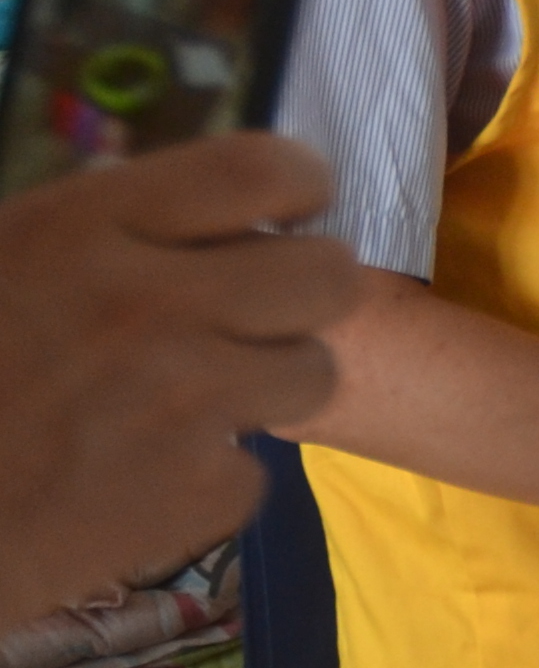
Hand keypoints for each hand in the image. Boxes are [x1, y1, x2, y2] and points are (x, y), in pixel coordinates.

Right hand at [0, 137, 362, 603]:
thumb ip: (85, 230)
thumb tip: (172, 208)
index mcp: (82, 228)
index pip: (262, 170)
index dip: (295, 186)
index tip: (286, 212)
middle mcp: (150, 305)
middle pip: (327, 275)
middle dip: (300, 294)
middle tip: (254, 316)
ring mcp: (182, 403)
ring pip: (313, 373)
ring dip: (262, 388)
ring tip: (186, 404)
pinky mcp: (193, 496)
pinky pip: (250, 471)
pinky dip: (202, 483)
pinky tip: (130, 484)